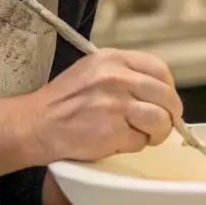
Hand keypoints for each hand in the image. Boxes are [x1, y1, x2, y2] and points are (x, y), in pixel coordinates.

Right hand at [26, 48, 182, 162]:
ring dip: (156, 133)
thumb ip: (123, 74)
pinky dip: (134, 146)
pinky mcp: (113, 131)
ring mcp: (116, 104)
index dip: (167, 88)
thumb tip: (158, 91)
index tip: (164, 101)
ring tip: (142, 135)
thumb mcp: (92, 71)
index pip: (159, 69)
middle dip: (169, 114)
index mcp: (112, 59)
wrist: (36, 124)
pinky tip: (118, 142)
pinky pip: (141, 141)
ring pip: (161, 120)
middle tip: (161, 124)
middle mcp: (117, 77)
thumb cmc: (63, 101)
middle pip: (166, 96)